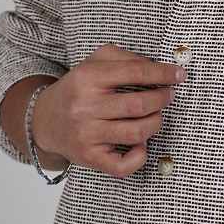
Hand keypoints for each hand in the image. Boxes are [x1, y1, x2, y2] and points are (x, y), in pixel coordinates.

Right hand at [30, 43, 185, 177]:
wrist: (45, 120)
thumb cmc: (78, 89)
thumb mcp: (95, 62)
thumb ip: (126, 58)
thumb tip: (159, 68)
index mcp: (87, 78)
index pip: (135, 72)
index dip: (163, 73)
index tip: (178, 74)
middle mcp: (84, 107)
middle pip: (140, 104)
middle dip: (163, 98)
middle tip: (168, 95)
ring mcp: (86, 135)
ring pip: (138, 132)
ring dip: (156, 122)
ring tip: (155, 115)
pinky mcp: (89, 158)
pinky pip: (124, 165)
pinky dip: (141, 155)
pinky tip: (140, 143)